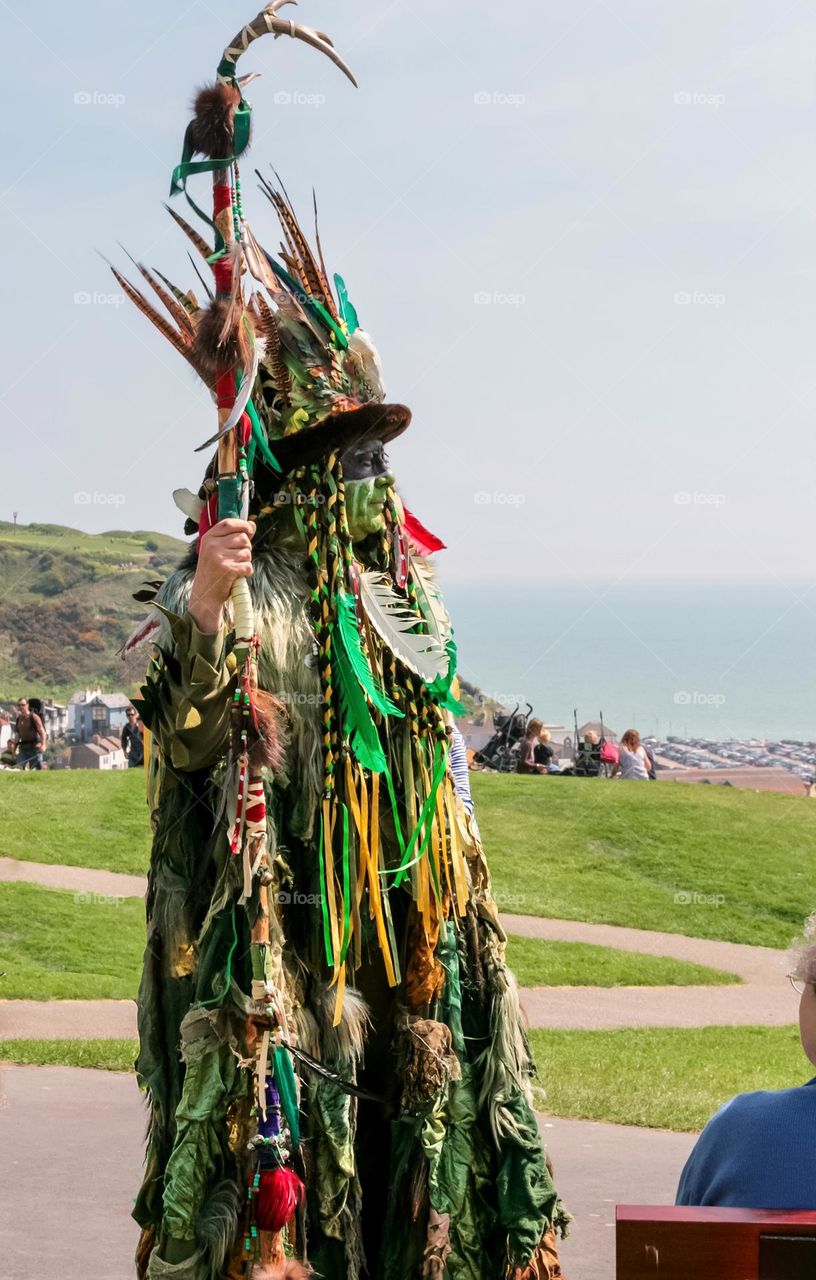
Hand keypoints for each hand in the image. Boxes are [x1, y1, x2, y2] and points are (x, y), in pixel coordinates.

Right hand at [188, 518, 254, 634]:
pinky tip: (236, 576)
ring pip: (247, 553)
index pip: (229, 523)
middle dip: (245, 548)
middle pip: (243, 538)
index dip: (243, 525)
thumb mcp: (216, 550)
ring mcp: (219, 557)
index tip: (249, 531)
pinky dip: (246, 572)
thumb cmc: (213, 572)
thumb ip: (233, 537)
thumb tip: (253, 525)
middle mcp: (212, 545)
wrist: (205, 595)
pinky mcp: (228, 569)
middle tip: (236, 559)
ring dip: (246, 562)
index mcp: (208, 538)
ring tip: (234, 568)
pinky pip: (248, 566)